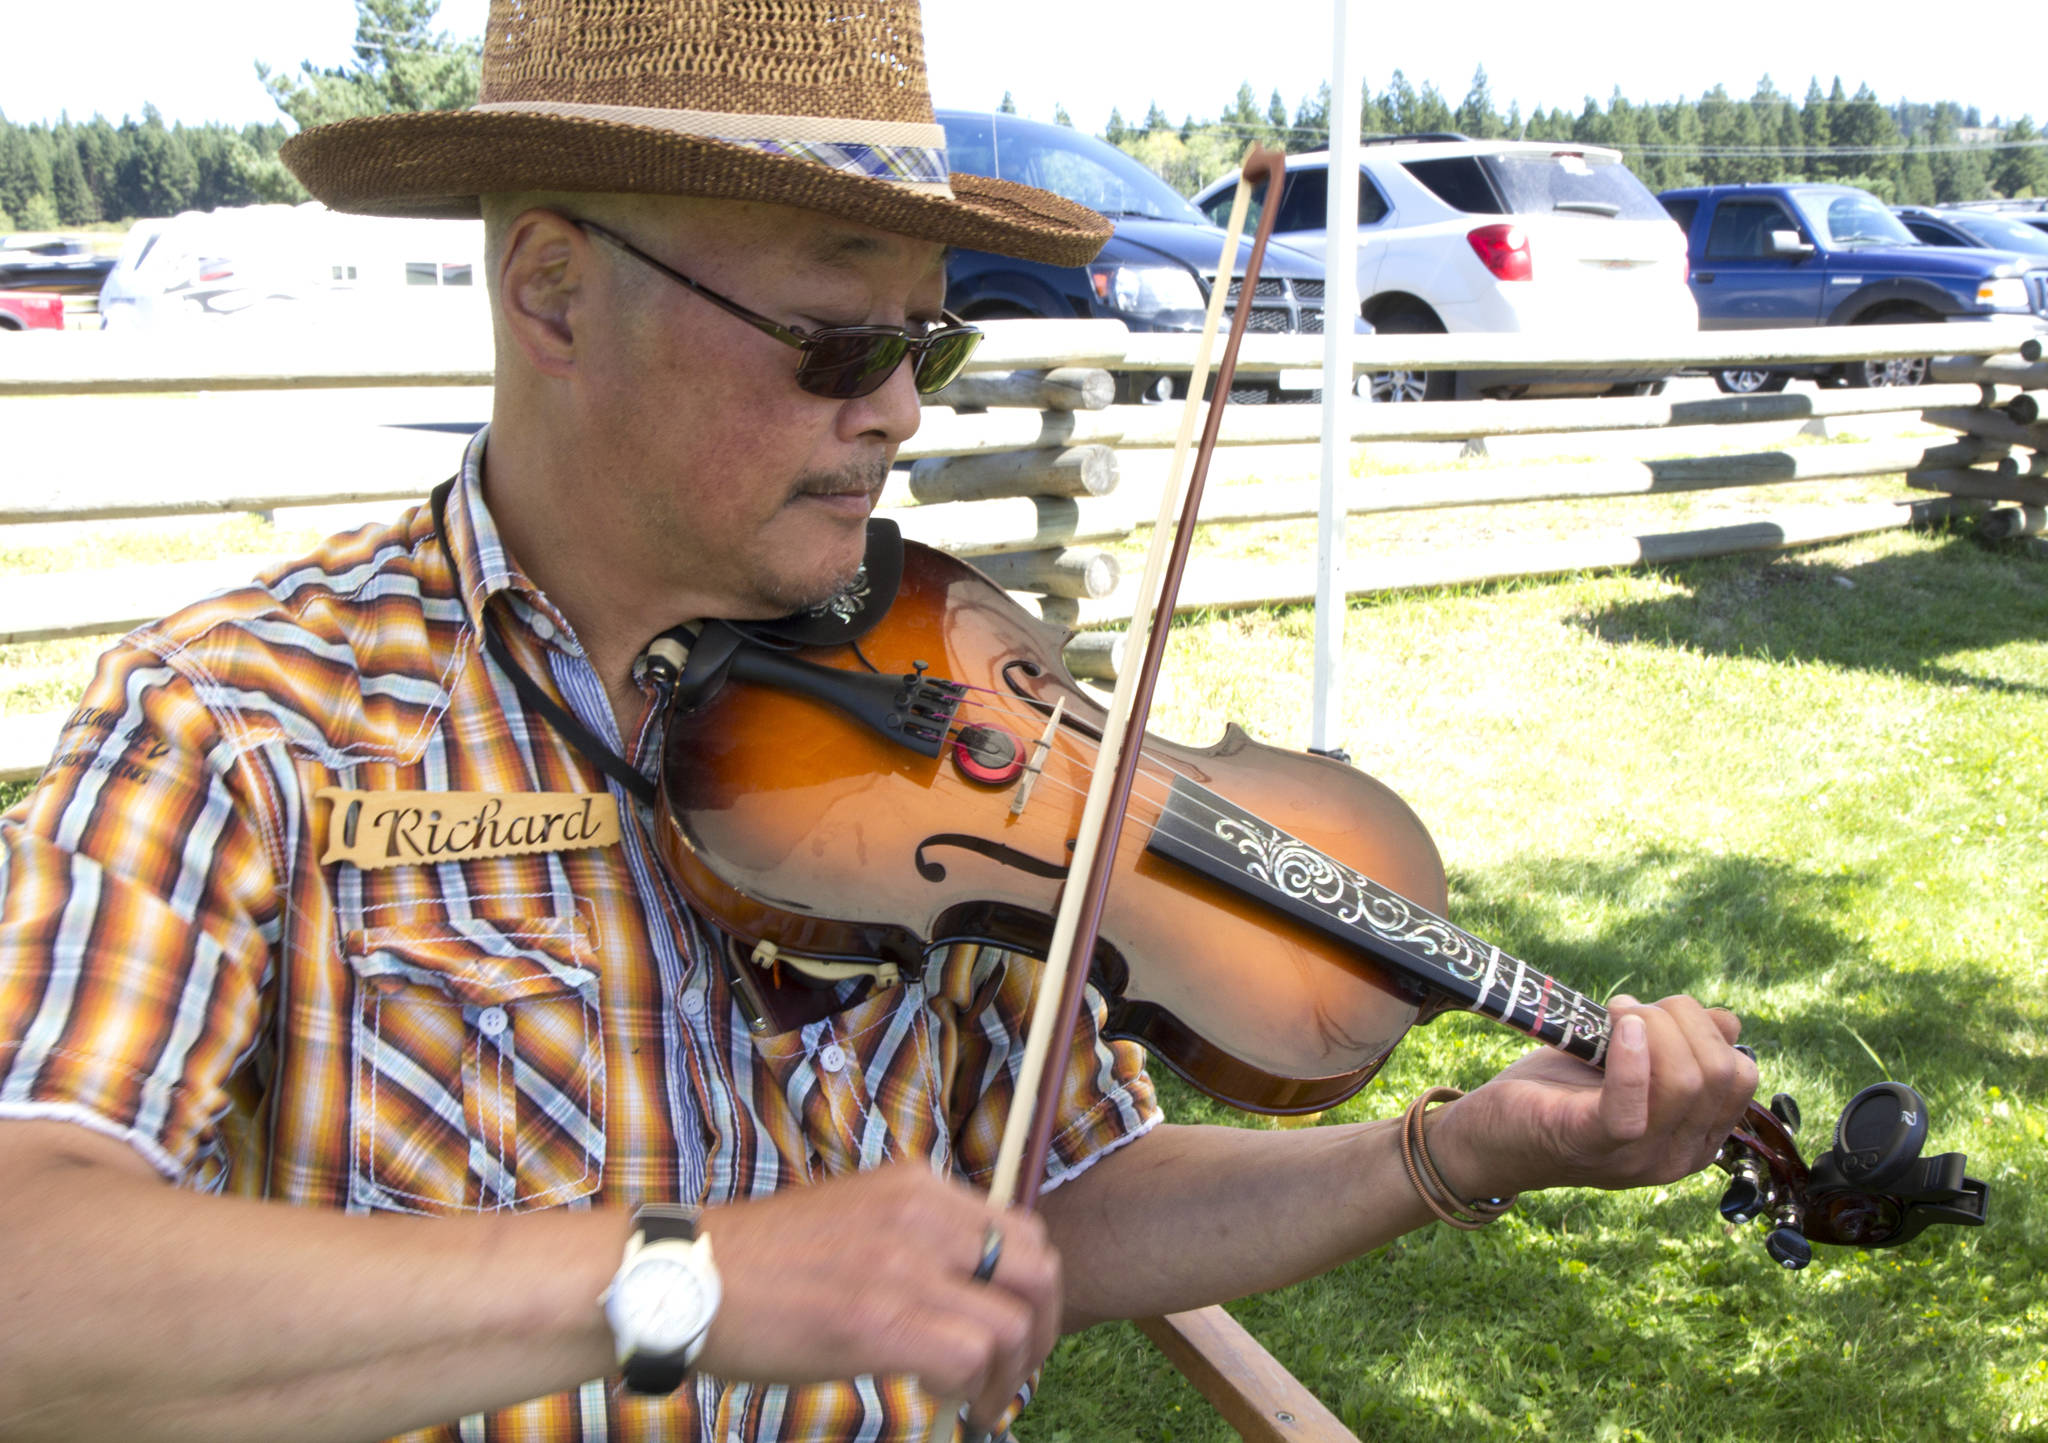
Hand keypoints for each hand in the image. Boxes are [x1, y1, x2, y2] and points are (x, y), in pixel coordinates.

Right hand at [691, 1163, 1059, 1430]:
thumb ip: (914, 1240)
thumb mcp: (854, 1219)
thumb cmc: (759, 1263)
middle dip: (1042, 1332)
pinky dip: (974, 1391)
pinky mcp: (877, 1319)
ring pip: (1015, 1321)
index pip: (1021, 1231)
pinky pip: (970, 1356)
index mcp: (917, 1185)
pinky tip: (949, 1407)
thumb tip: (964, 1296)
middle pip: (1039, 1270)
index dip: (1030, 1293)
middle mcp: (921, 1213)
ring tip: (980, 1403)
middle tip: (1014, 1376)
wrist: (684, 1277)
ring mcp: (902, 1264)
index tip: (1011, 1334)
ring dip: (1011, 1375)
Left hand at [1430, 994, 1758, 1198]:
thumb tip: (1728, 1023)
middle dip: (1680, 1020)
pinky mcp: (1594, 1143)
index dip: (1704, 1029)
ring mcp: (1639, 1157)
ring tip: (1612, 1017)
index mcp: (1695, 1138)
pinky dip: (1630, 1057)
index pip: (1740, 1076)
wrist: (1489, 1135)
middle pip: (1719, 1073)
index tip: (1652, 1014)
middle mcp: (1678, 1156)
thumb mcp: (1629, 1063)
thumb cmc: (1561, 1092)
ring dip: (1652, 1026)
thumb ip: (1680, 1047)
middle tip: (1627, 1011)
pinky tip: (1616, 1027)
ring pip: (1687, 1080)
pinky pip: (1634, 1103)